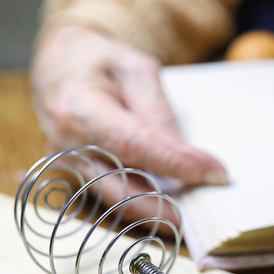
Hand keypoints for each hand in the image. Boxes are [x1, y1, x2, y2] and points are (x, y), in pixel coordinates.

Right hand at [31, 26, 227, 221]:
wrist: (59, 64)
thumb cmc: (99, 61)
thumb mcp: (137, 71)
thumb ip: (158, 113)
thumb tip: (184, 154)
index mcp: (80, 108)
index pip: (135, 145)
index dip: (177, 162)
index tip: (215, 173)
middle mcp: (67, 146)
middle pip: (121, 188)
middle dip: (164, 207)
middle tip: (203, 212)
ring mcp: (68, 166)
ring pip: (117, 201)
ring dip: (155, 210)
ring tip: (192, 210)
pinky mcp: (76, 178)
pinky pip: (113, 197)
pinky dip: (143, 203)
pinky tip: (169, 203)